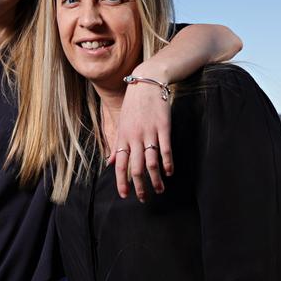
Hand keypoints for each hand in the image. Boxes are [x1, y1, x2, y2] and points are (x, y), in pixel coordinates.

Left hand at [109, 80, 172, 200]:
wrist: (147, 83)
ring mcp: (149, 132)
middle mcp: (135, 137)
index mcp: (123, 137)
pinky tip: (169, 172)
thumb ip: (117, 145)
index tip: (125, 195)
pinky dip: (167, 163)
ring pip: (151, 162)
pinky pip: (165, 149)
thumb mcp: (121, 124)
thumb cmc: (133, 105)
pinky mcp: (163, 127)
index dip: (122, 182)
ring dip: (155, 179)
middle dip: (139, 186)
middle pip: (135, 168)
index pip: (120, 165)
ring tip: (160, 190)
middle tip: (144, 198)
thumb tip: (110, 162)